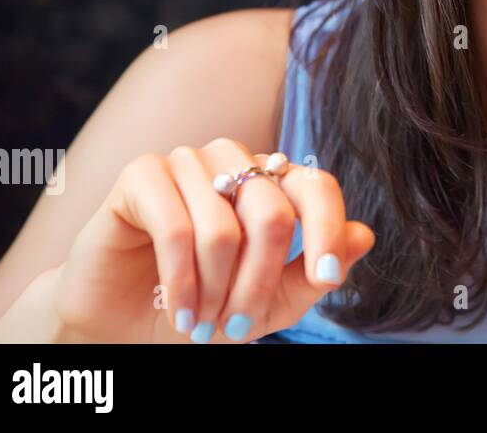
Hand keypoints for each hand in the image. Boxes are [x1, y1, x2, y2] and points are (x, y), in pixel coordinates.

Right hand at [53, 138, 373, 342]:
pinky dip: (181, 281)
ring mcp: (187, 161)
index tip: (325, 278)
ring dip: (215, 288)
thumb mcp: (268, 304)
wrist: (123, 326)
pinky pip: (176, 228)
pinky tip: (180, 311)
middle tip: (238, 325)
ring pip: (224, 226)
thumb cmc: (201, 306)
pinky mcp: (142, 174)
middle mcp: (233, 161)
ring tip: (201, 321)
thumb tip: (363, 235)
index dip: (327, 230)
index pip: (316, 185)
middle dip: (258, 282)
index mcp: (270, 181)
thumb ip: (313, 272)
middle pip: (272, 212)